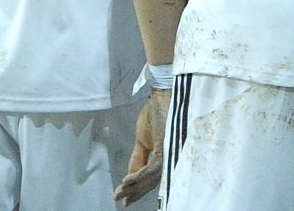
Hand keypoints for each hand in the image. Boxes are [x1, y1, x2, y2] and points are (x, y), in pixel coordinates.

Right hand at [114, 87, 170, 206]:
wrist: (160, 94)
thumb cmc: (155, 113)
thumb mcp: (143, 139)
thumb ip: (139, 159)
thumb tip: (130, 177)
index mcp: (167, 154)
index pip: (154, 177)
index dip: (140, 189)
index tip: (126, 200)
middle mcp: (173, 155)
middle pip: (154, 180)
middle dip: (136, 191)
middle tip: (121, 200)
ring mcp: (171, 151)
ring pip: (153, 177)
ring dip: (135, 185)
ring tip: (120, 192)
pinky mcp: (168, 145)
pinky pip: (153, 167)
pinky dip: (138, 175)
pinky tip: (126, 181)